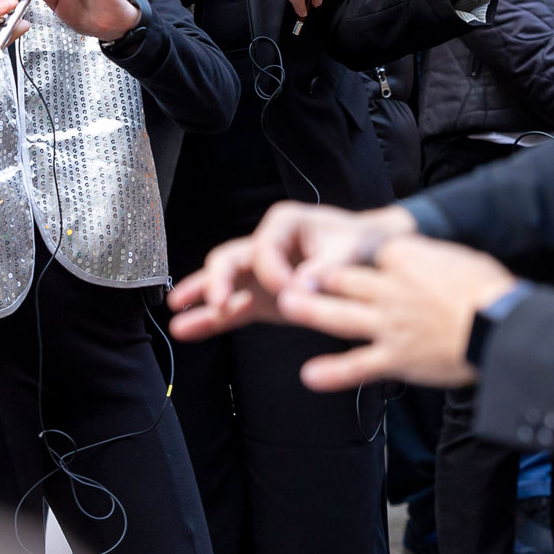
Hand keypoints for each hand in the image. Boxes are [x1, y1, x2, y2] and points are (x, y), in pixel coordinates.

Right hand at [169, 201, 416, 339]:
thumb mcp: (352, 250)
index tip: (293, 290)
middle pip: (230, 258)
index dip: (273, 273)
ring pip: (224, 282)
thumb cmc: (363, 242)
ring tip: (178, 314)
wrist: (375, 253)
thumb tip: (300, 288)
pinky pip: (235, 306)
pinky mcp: (264, 296)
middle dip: (218, 279)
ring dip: (203, 298)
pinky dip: (214, 318)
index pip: (264, 249)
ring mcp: (262, 272)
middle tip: (215, 299)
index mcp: (285, 223)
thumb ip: (326, 268)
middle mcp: (266, 244)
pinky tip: (189, 329)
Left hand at [276, 235, 519, 390]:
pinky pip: (358, 365)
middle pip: (344, 279)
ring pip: (340, 316)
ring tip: (285, 306)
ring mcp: (390, 325)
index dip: (351, 252)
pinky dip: (333, 372)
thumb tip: (430, 256)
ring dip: (310, 311)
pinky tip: (309, 375)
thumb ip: (434, 257)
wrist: (502, 326)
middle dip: (316, 277)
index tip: (337, 252)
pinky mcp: (396, 358)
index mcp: (408, 260)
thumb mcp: (459, 258)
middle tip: (290, 274)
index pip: (369, 251)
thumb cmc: (492, 291)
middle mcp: (391, 290)